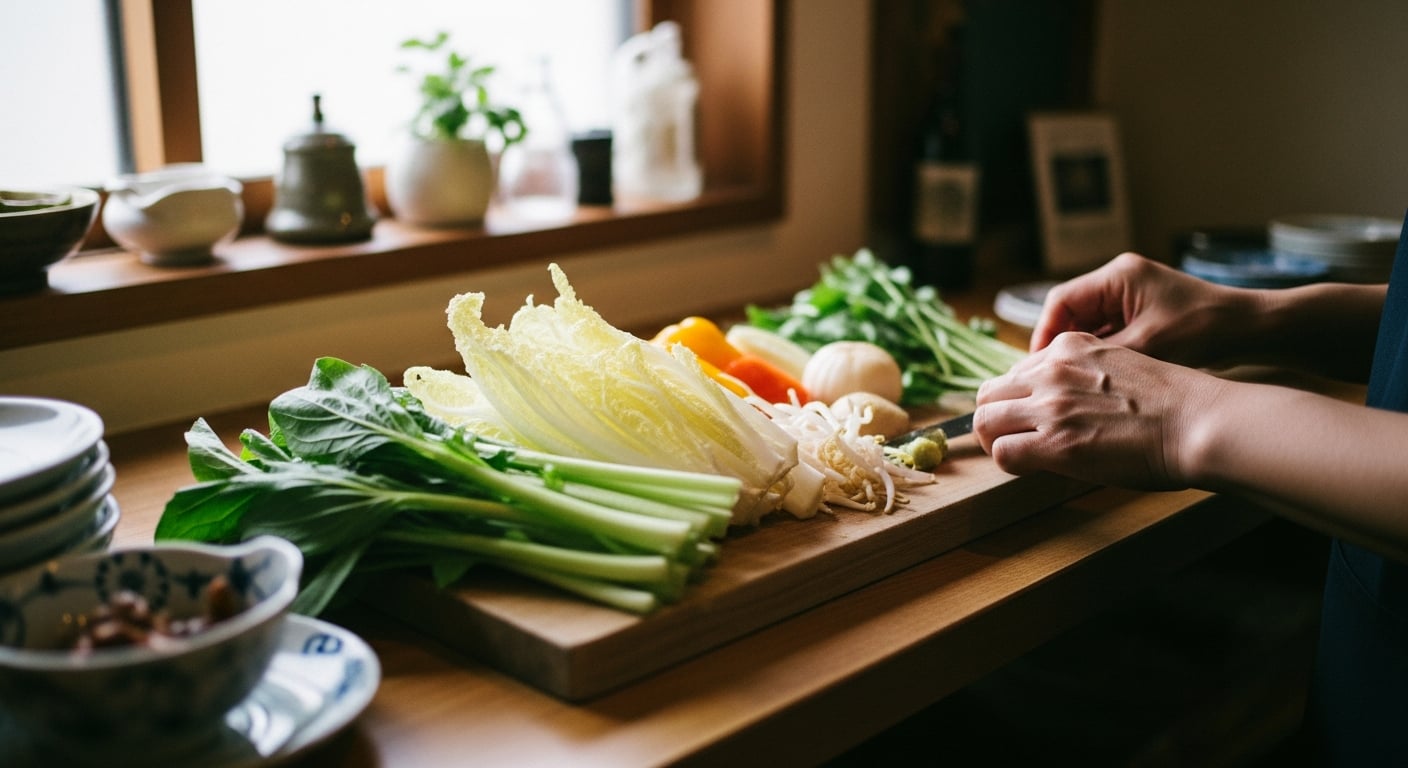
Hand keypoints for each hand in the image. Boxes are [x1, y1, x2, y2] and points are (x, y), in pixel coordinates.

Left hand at [974, 331, 1227, 489]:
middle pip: (988, 393)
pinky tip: (1031, 468)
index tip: (1031, 416)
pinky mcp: (1056, 443)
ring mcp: (1051, 405)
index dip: (1018, 399)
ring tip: (1017, 453)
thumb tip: (1060, 400)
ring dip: (996, 440)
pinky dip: (1009, 462)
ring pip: (985, 420)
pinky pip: (1002, 451)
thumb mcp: (1119, 363)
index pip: (1016, 371)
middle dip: (994, 417)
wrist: (1199, 421)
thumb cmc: (1173, 401)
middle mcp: (1053, 370)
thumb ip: (1083, 374)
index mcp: (1070, 346)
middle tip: (1012, 437)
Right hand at [1032, 252, 1248, 367]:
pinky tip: (1100, 377)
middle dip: (1060, 345)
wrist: (1253, 328)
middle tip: (1052, 379)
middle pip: (1071, 312)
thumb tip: (1059, 373)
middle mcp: (1120, 278)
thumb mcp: (1147, 346)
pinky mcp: (1143, 310)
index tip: (1039, 367)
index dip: (1044, 334)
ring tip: (1074, 381)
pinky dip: (1102, 351)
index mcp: (1118, 276)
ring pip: (1089, 323)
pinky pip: (1109, 329)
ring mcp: (1132, 293)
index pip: (1061, 302)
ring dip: (1081, 351)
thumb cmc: (1205, 331)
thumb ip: (1100, 354)